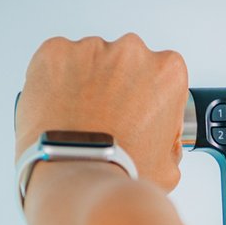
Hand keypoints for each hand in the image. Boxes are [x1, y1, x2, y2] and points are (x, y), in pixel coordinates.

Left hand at [15, 33, 187, 191]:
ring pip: (91, 59)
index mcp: (167, 72)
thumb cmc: (120, 169)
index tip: (138, 111)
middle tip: (107, 116)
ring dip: (87, 81)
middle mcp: (132, 51)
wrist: (76, 175)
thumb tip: (162, 140)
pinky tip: (60, 107)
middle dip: (119, 84)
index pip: (162, 73)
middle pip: (127, 62)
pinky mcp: (54, 52)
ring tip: (80, 116)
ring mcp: (91, 49)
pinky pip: (57, 60)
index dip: (150, 95)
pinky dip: (56, 79)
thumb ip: (171, 140)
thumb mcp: (170, 164)